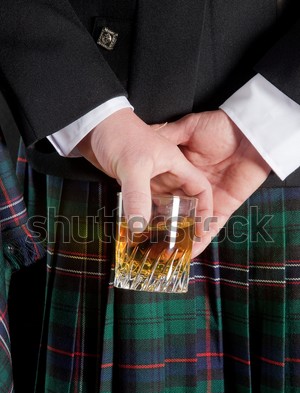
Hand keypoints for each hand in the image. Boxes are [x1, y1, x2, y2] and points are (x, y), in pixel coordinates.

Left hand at [77, 108, 212, 237]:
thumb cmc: (118, 135)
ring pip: (164, 204)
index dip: (205, 210)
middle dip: (185, 221)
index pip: (200, 189)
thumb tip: (139, 227)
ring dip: (164, 221)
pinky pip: (144, 204)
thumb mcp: (133, 167)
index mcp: (176, 164)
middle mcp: (166, 173)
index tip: (202, 230)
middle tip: (182, 244)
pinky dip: (145, 216)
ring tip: (163, 242)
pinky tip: (142, 229)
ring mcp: (150, 179)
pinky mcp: (134, 183)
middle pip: (184, 200)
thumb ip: (138, 197)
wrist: (93, 125)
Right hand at [155, 110, 270, 255]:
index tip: (138, 217)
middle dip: (163, 227)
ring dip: (182, 239)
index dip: (152, 204)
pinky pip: (212, 227)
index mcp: (181, 171)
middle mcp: (192, 188)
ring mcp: (209, 200)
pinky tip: (191, 251)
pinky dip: (203, 240)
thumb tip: (144, 139)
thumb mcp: (188, 128)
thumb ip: (167, 137)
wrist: (251, 133)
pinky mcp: (225, 207)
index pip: (163, 192)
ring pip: (192, 223)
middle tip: (148, 243)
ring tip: (166, 254)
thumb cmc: (221, 126)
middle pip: (176, 211)